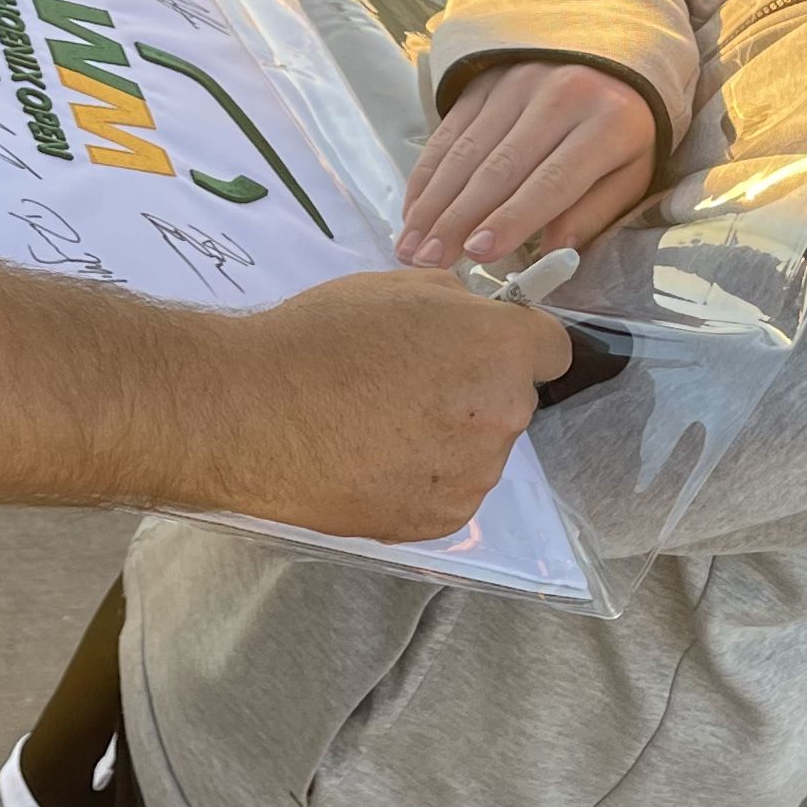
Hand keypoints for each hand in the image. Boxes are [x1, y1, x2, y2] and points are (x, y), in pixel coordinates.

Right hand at [220, 272, 567, 542]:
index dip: (517, 343)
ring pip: (478, 451)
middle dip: (474, 391)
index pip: (552, 348)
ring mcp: (472, 475)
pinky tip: (371, 458)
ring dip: (447, 438)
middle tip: (409, 382)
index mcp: (499, 350)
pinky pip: (447, 491)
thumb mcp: (394, 286)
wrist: (255, 413)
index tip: (482, 347)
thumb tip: (472, 315)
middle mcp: (500, 417)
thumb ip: (454, 301)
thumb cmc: (319, 339)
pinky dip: (420, 479)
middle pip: (510, 401)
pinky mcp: (439, 521)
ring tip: (378, 424)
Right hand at [397, 60, 654, 272]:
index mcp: (607, 123)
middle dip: (459, 219)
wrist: (610, 59)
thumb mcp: (631, 172)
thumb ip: (594, 213)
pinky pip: (448, 133)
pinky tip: (413, 211)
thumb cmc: (623, 133)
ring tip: (411, 247)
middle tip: (429, 261)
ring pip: (465, 151)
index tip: (479, 253)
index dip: (514, 218)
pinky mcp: (485, 82)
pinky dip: (427, 176)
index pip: (553, 180)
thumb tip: (553, 254)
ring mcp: (516, 83)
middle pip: (500, 167)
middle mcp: (559, 95)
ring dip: (433, 203)